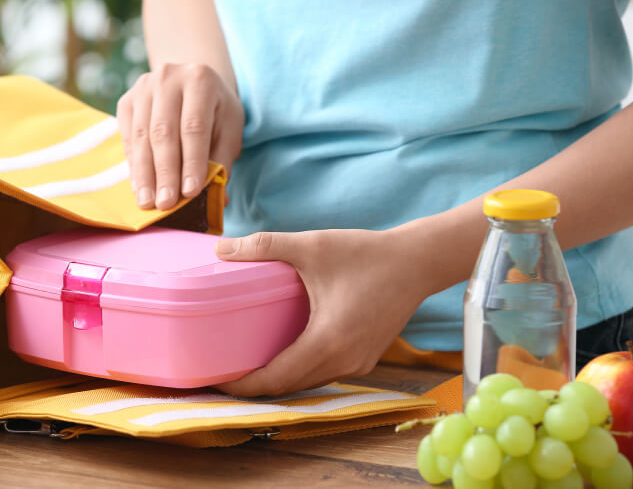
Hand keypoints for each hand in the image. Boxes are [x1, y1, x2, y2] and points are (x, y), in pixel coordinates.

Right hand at [117, 63, 243, 209]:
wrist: (192, 82)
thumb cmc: (215, 111)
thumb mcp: (229, 129)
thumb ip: (223, 160)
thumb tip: (221, 198)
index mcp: (200, 80)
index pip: (194, 127)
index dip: (192, 162)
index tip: (190, 192)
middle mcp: (168, 78)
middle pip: (164, 132)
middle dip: (165, 172)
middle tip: (166, 204)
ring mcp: (143, 87)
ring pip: (142, 136)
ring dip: (144, 173)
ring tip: (148, 202)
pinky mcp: (127, 100)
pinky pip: (128, 137)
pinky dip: (133, 164)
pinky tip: (139, 186)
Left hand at [213, 228, 430, 396]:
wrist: (418, 262)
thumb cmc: (367, 254)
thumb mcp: (313, 245)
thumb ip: (266, 246)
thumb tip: (221, 248)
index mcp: (328, 341)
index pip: (275, 379)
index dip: (242, 385)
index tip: (215, 379)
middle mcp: (344, 362)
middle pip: (289, 387)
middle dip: (255, 386)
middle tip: (224, 372)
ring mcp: (358, 364)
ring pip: (308, 383)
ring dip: (279, 380)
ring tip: (248, 365)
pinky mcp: (366, 358)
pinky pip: (325, 373)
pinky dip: (301, 371)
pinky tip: (285, 355)